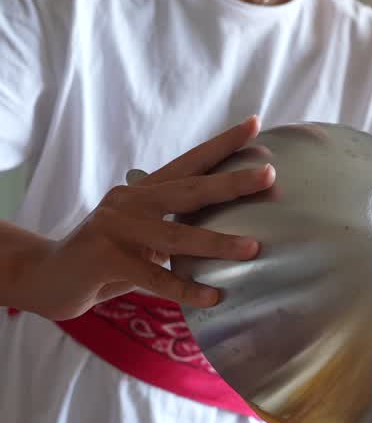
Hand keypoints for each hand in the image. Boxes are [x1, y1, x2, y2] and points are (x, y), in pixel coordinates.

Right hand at [15, 116, 273, 319]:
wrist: (50, 277)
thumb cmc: (108, 260)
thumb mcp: (142, 237)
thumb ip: (173, 229)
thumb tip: (230, 235)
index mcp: (144, 191)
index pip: (189, 162)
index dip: (222, 145)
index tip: (255, 125)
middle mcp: (131, 201)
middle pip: (189, 188)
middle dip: (231, 182)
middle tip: (269, 174)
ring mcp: (116, 228)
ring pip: (176, 236)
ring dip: (217, 243)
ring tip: (253, 248)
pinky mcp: (105, 258)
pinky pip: (154, 277)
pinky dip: (187, 288)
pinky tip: (214, 297)